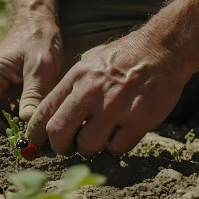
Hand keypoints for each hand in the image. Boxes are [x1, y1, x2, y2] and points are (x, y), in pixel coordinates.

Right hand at [0, 17, 63, 133]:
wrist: (40, 24)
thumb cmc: (39, 40)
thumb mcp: (39, 67)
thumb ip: (32, 95)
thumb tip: (27, 124)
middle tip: (17, 150)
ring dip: (10, 130)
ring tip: (26, 143)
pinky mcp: (8, 91)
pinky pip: (9, 112)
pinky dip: (17, 122)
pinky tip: (30, 131)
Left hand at [26, 30, 192, 156]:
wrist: (163, 49)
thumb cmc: (123, 58)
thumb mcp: (88, 63)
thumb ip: (70, 87)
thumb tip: (53, 113)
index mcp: (76, 79)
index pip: (44, 111)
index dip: (36, 133)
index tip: (35, 143)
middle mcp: (91, 93)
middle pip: (59, 133)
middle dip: (60, 147)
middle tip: (67, 148)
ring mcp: (115, 108)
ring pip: (88, 146)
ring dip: (89, 149)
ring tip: (97, 139)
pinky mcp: (139, 120)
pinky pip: (117, 148)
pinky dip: (115, 147)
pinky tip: (119, 135)